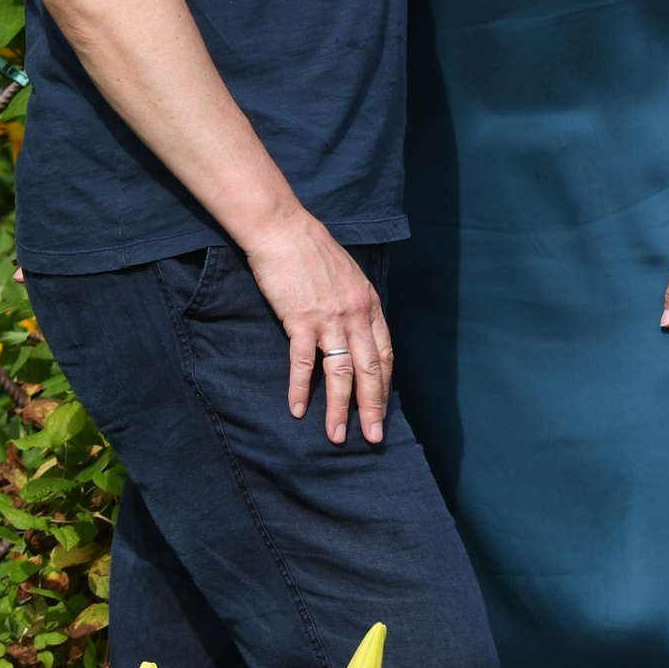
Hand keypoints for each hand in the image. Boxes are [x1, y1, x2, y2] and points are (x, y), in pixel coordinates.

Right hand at [241, 208, 392, 447]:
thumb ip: (356, 304)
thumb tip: (358, 330)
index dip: (383, 385)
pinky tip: (298, 410)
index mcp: (369, 304)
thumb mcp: (348, 276)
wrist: (284, 229)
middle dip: (372, 408)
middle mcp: (356, 314)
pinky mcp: (300, 320)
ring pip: (341, 374)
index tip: (381, 409)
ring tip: (338, 436)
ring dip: (340, 409)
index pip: (384, 354)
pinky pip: (303, 364)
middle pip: (369, 370)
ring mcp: (329, 319)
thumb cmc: (313, 251)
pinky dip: (301, 389)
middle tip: (374, 438)